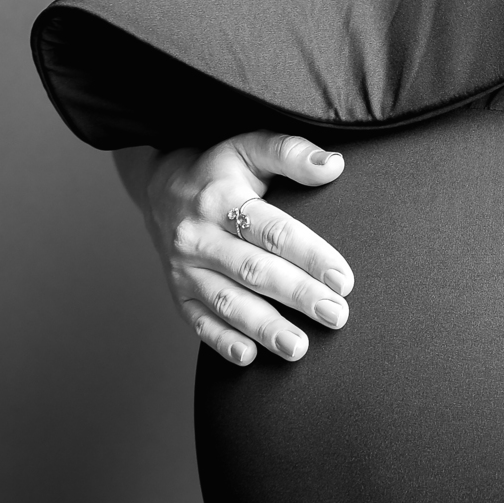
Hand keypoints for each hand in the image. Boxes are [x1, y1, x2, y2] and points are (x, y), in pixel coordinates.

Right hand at [134, 130, 352, 366]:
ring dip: (264, 328)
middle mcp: (198, 235)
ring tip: (299, 347)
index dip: (310, 255)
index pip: (273, 230)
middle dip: (297, 296)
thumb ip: (292, 153)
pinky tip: (250, 356)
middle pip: (253, 270)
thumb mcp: (251, 145)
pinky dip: (222, 342)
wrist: (160, 187)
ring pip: (227, 302)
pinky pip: (198, 322)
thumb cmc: (220, 168)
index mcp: (221, 197)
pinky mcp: (177, 293)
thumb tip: (334, 165)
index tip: (343, 280)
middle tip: (335, 315)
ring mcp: (184, 268)